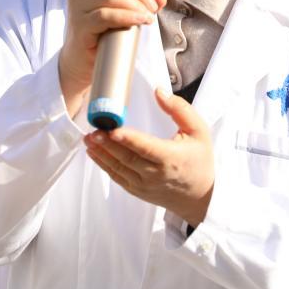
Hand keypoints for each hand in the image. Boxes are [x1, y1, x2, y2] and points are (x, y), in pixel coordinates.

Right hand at [58, 0, 164, 116]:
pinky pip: (105, 15)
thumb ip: (141, 1)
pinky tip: (140, 21)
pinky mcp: (80, 25)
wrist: (80, 61)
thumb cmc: (101, 33)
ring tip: (149, 15)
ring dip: (136, 4)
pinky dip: (127, 16)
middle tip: (153, 5)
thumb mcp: (122, 12)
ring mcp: (78, 7)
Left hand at [85, 88, 214, 227]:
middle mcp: (156, 174)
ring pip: (119, 168)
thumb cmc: (199, 160)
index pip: (146, 147)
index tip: (113, 130)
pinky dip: (104, 165)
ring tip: (88, 139)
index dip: (128, 139)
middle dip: (107, 144)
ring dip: (102, 153)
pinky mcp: (137, 190)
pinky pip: (117, 177)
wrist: (199, 196)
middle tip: (93, 130)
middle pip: (127, 157)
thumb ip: (179, 109)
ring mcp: (144, 185)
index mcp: (171, 158)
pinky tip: (94, 153)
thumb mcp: (199, 131)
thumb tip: (159, 92)